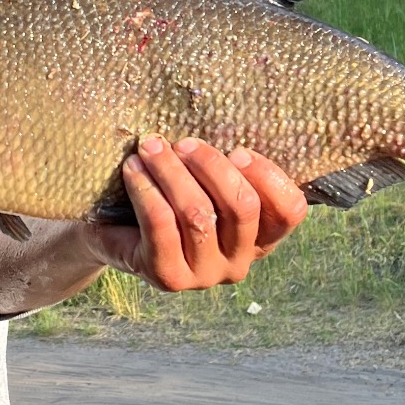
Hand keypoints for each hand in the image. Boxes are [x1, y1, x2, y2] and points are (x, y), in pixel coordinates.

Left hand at [91, 137, 306, 291]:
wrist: (115, 235)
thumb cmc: (170, 198)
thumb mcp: (205, 181)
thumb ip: (226, 166)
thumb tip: (223, 126)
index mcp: (261, 237)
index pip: (289, 210)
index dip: (268, 176)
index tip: (237, 149)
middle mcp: (240, 261)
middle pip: (242, 207)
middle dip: (211, 165)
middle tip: (182, 143)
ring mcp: (206, 275)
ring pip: (199, 214)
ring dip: (171, 172)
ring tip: (150, 147)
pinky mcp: (169, 277)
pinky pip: (162, 225)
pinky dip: (146, 189)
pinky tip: (133, 168)